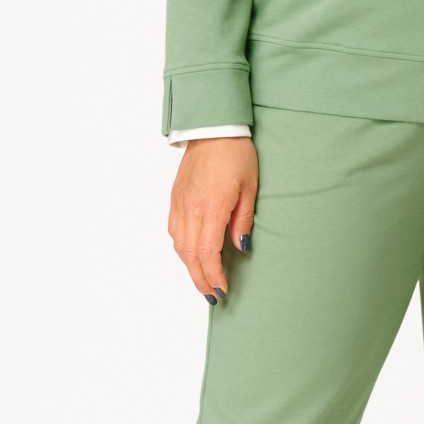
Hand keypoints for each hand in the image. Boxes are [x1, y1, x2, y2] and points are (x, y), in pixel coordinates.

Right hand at [168, 137, 257, 301]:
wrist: (213, 129)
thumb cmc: (236, 155)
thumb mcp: (250, 188)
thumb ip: (242, 221)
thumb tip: (240, 247)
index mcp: (211, 207)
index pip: (207, 253)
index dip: (213, 275)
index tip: (222, 289)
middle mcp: (190, 208)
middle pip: (189, 254)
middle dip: (200, 278)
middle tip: (211, 295)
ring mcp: (179, 203)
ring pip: (178, 245)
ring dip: (189, 266)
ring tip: (202, 280)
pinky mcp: (174, 198)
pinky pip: (173, 230)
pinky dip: (181, 248)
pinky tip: (191, 255)